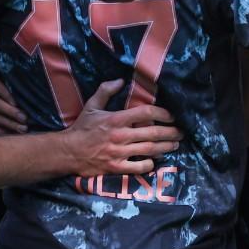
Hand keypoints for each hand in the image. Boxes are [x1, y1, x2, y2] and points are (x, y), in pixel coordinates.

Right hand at [0, 77, 26, 134]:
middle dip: (10, 111)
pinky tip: (10, 134)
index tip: (17, 103)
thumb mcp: (16, 98)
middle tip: (24, 118)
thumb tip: (33, 99)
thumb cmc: (14, 105)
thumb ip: (20, 96)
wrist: (1, 120)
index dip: (4, 92)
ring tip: (22, 128)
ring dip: (9, 123)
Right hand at [59, 80, 182, 175]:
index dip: (163, 113)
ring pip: (150, 150)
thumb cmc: (81, 128)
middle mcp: (121, 136)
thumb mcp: (92, 106)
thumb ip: (106, 90)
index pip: (146, 112)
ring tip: (175, 145)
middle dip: (171, 132)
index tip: (171, 115)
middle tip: (181, 132)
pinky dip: (150, 164)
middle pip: (153, 133)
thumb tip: (121, 80)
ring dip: (166, 147)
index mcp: (116, 119)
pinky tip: (154, 161)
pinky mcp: (117, 167)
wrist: (68, 152)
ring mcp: (120, 153)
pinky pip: (139, 167)